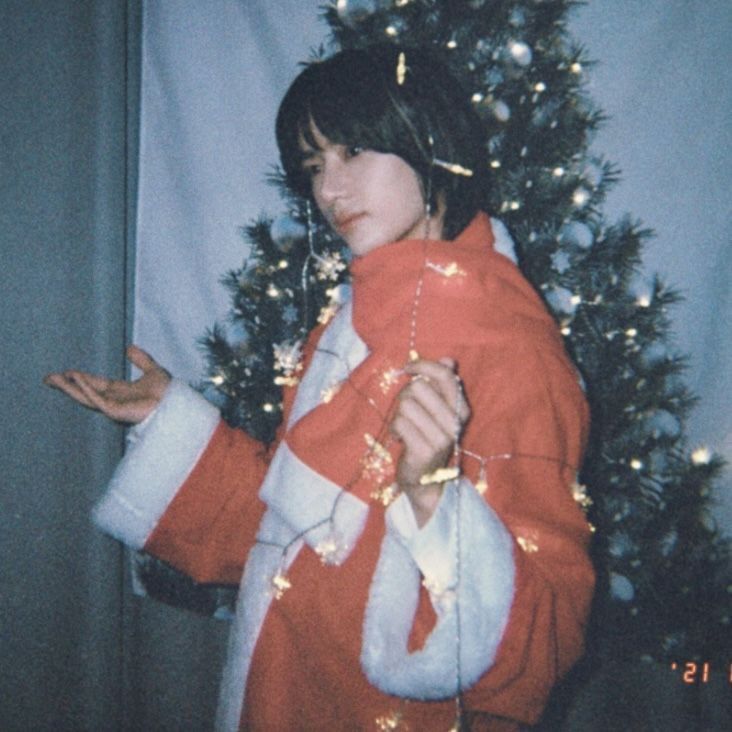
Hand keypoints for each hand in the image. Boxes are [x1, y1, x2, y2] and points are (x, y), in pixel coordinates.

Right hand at [44, 345, 170, 423]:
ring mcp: (114, 406)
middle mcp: (114, 400)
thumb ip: (141, 360)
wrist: (177, 404)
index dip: (80, 378)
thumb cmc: (168, 393)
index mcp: (121, 392)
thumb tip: (130, 348)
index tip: (66, 372)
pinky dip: (86, 390)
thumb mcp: (153, 370)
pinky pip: (97, 400)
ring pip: (86, 397)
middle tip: (48, 378)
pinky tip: (77, 380)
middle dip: (66, 385)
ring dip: (70, 388)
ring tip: (54, 379)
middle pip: (84, 392)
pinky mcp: (116, 411)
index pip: (95, 384)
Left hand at [389, 357, 470, 526]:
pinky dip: (394, 428)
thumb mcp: (437, 411)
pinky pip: (400, 422)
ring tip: (404, 428)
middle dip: (405, 395)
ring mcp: (442, 438)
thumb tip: (448, 359)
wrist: (424, 480)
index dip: (423, 366)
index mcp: (462, 410)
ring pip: (406, 404)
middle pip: (419, 388)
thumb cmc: (426, 438)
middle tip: (406, 412)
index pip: (445, 376)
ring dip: (398, 415)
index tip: (408, 368)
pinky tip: (400, 438)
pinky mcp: (425, 450)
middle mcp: (456, 423)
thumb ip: (442, 385)